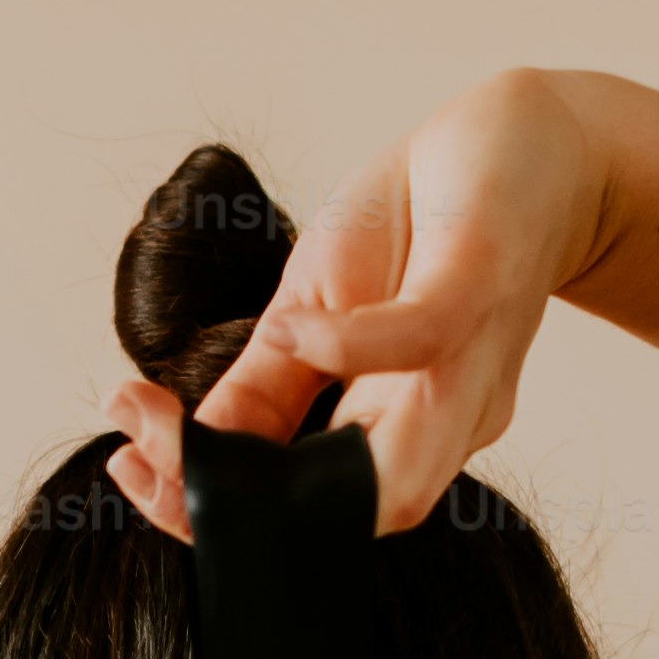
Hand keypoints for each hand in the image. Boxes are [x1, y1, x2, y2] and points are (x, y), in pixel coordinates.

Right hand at [103, 68, 611, 540]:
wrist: (532, 144)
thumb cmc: (423, 229)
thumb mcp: (316, 306)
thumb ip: (263, 385)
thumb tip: (182, 444)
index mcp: (390, 430)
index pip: (300, 504)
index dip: (210, 507)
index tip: (126, 467)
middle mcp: (440, 420)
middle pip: (344, 514)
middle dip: (228, 508)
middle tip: (139, 460)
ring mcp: (469, 361)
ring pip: (399, 472)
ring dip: (281, 464)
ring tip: (178, 429)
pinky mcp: (483, 283)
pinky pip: (422, 340)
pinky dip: (351, 349)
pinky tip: (290, 330)